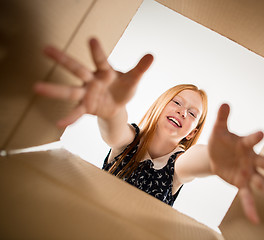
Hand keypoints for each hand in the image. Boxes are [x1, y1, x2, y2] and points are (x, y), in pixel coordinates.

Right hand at [34, 38, 152, 127]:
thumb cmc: (123, 87)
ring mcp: (87, 94)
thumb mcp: (133, 79)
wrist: (117, 105)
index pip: (100, 60)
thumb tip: (152, 55)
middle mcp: (92, 80)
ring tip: (36, 87)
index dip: (96, 51)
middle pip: (77, 69)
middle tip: (45, 48)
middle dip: (62, 59)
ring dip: (54, 90)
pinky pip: (77, 112)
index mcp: (105, 71)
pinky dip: (69, 118)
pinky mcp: (86, 107)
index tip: (91, 39)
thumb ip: (140, 68)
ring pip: (70, 91)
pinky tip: (58, 124)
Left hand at [208, 104, 263, 223]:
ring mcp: (247, 173)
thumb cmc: (220, 141)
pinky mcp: (240, 184)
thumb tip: (224, 103)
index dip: (255, 137)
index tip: (261, 133)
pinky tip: (256, 220)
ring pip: (263, 184)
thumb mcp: (218, 130)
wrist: (214, 156)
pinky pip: (246, 196)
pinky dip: (251, 208)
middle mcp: (251, 160)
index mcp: (245, 144)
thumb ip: (222, 118)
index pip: (251, 140)